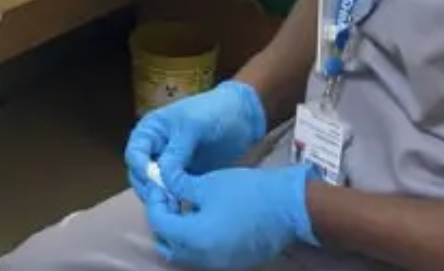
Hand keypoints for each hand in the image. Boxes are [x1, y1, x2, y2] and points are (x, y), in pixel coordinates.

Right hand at [124, 81, 265, 199]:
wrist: (243, 118)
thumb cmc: (214, 112)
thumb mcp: (192, 127)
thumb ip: (176, 151)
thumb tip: (161, 175)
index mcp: (150, 131)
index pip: (135, 153)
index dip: (140, 168)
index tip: (154, 181)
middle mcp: (155, 150)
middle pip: (139, 175)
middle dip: (149, 188)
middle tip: (166, 199)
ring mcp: (170, 166)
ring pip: (154, 188)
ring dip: (161, 198)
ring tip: (176, 206)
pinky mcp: (185, 179)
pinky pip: (173, 194)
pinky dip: (176, 202)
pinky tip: (185, 208)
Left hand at [146, 164, 317, 270]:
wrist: (288, 207)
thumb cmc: (246, 192)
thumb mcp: (206, 184)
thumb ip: (179, 185)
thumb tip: (164, 181)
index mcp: (194, 238)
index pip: (159, 224)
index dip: (155, 203)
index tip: (161, 186)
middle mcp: (203, 257)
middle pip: (168, 244)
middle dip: (163, 221)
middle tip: (168, 199)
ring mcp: (219, 263)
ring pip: (185, 252)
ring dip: (179, 232)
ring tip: (185, 206)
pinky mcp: (233, 262)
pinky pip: (204, 255)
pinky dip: (196, 240)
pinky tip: (203, 217)